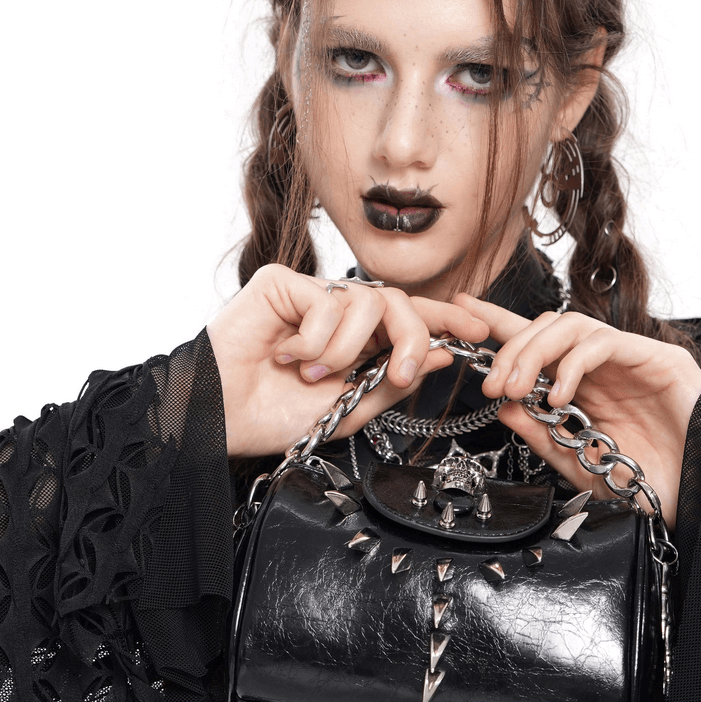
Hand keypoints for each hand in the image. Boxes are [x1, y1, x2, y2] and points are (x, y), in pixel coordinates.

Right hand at [207, 266, 487, 456]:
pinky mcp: (282, 282)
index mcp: (357, 342)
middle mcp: (337, 314)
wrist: (219, 420)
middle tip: (398, 371)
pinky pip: (328, 300)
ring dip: (349, 348)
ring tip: (314, 372)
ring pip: (367, 300)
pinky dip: (316, 338)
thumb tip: (442, 353)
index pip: (410, 319)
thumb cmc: (273, 417)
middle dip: (412, 336)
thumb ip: (394, 380)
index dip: (447, 320)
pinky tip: (288, 355)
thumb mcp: (351, 408)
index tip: (481, 331)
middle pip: (400, 302)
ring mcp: (310, 294)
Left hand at [454, 296, 700, 530]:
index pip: (538, 345)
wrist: (700, 500)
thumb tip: (502, 407)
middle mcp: (605, 367)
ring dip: (535, 352)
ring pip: (572, 325)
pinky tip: (559, 394)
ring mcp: (632, 359)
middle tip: (489, 381)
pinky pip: (605, 342)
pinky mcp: (658, 359)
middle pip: (548, 326)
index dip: (499, 325)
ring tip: (517, 389)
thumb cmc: (648, 484)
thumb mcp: (580, 465)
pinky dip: (573, 363)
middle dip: (511, 348)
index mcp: (585, 387)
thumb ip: (542, 437)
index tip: (462, 314)